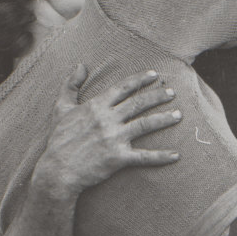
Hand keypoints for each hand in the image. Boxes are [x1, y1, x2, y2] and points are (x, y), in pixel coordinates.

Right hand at [32, 65, 180, 199]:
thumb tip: (80, 65)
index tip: (155, 75)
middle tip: (172, 92)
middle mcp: (108, 119)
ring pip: (146, 124)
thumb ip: (71, 86)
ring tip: (179, 115)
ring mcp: (114, 138)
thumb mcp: (60, 109)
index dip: (140, 80)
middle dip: (158, 96)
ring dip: (164, 119)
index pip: (123, 88)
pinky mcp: (118, 158)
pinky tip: (176, 155)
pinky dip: (161, 157)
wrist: (57, 170)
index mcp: (96, 106)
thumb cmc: (58, 140)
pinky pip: (144, 156)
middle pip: (139, 103)